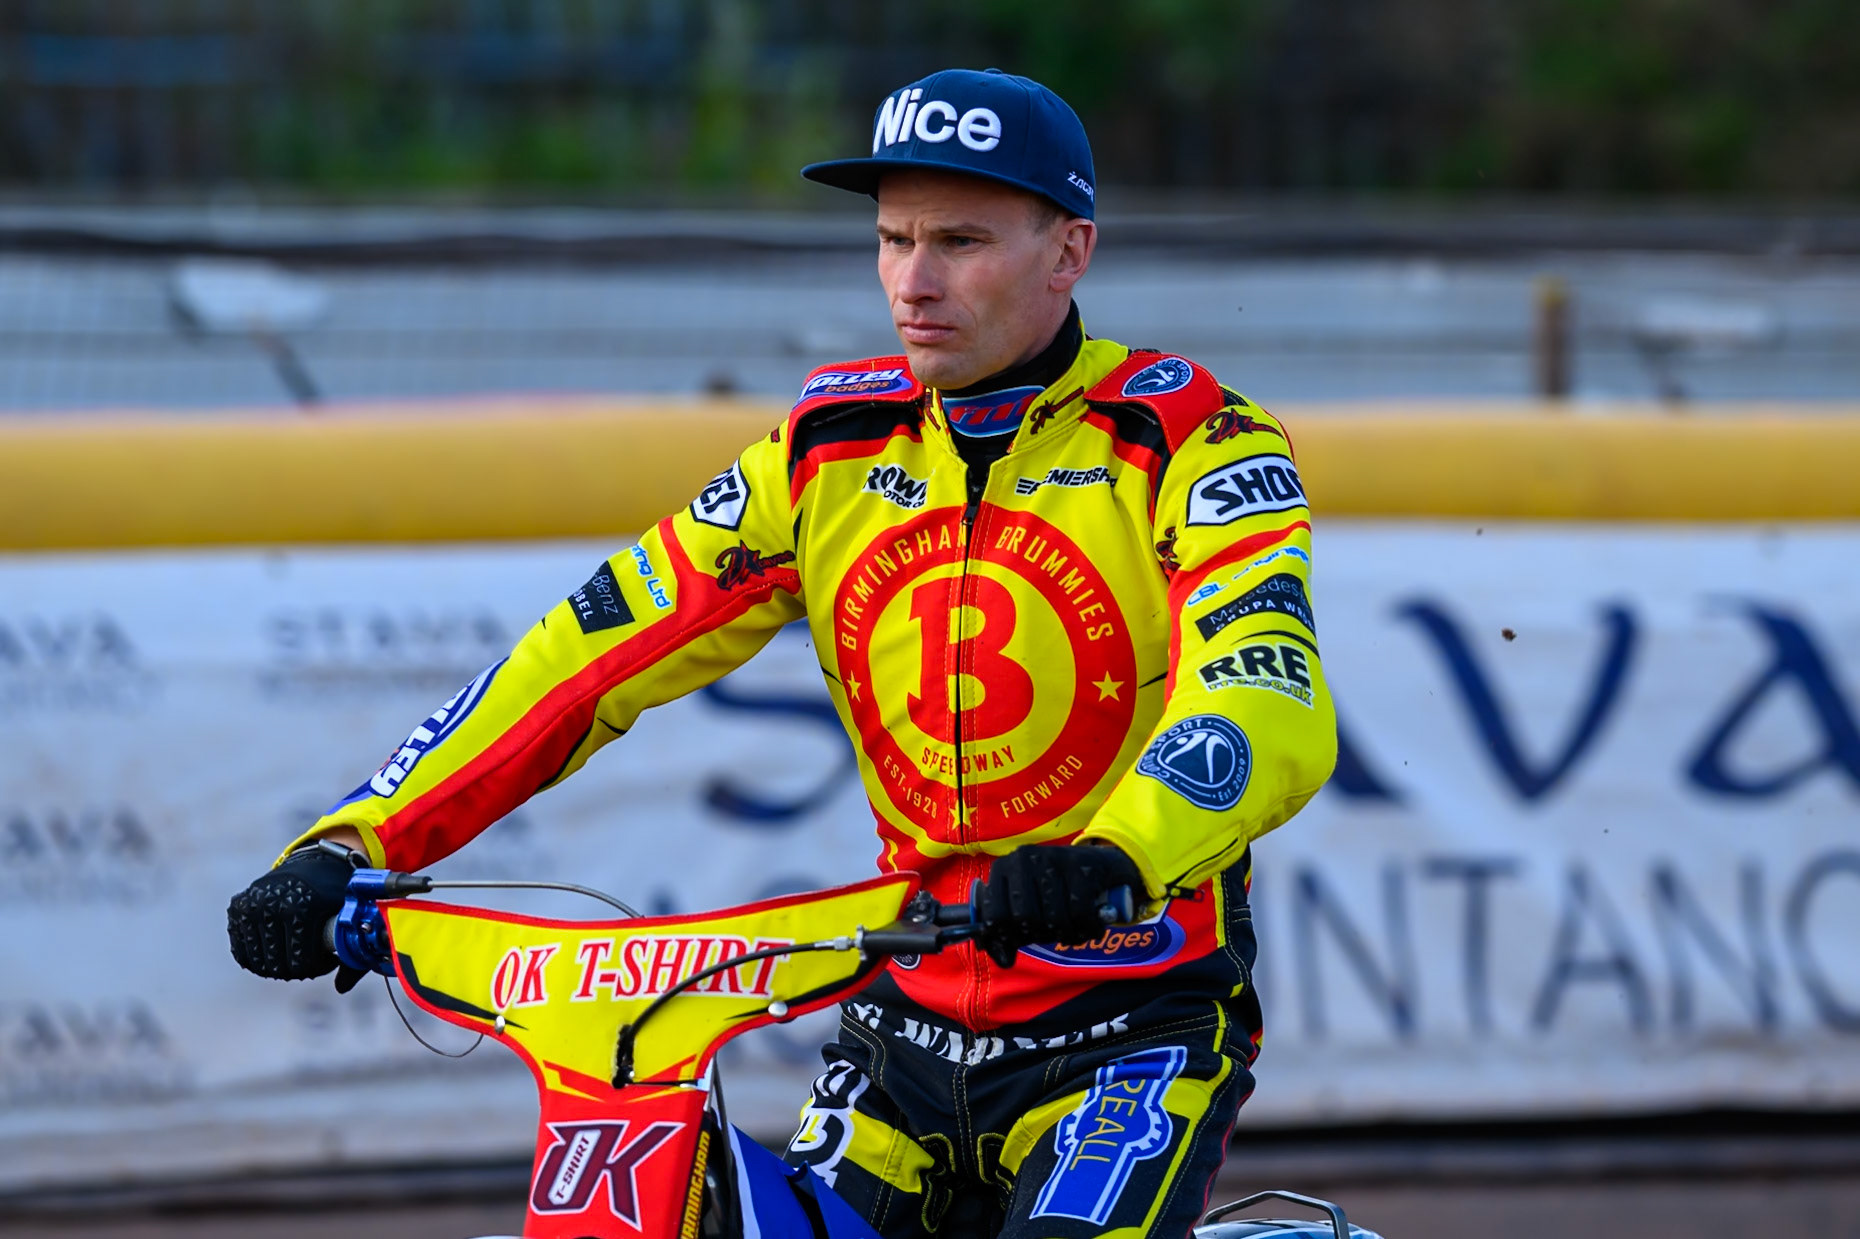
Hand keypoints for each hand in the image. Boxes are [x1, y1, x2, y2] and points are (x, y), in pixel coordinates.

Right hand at [226, 844, 365, 991]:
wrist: (318, 860)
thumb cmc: (338, 892)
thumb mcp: (350, 918)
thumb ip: (352, 955)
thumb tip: (341, 989)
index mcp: (301, 909)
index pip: (301, 963)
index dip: (316, 968)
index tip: (327, 960)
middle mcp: (271, 906)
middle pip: (278, 966)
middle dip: (297, 970)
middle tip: (311, 959)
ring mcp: (251, 906)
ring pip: (258, 962)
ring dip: (277, 965)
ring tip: (295, 953)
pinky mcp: (238, 907)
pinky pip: (242, 950)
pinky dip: (257, 957)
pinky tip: (276, 950)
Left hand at [976, 843, 1143, 967]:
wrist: (1098, 864)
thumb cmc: (1054, 890)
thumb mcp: (1026, 906)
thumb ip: (1009, 933)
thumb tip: (1004, 961)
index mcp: (1003, 867)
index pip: (995, 915)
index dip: (1008, 937)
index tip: (1023, 940)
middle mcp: (1024, 858)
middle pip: (1025, 918)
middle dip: (1040, 935)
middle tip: (1052, 933)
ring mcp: (1053, 858)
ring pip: (1055, 918)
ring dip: (1066, 935)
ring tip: (1072, 931)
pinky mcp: (1082, 866)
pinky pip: (1081, 914)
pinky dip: (1087, 930)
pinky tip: (1090, 927)